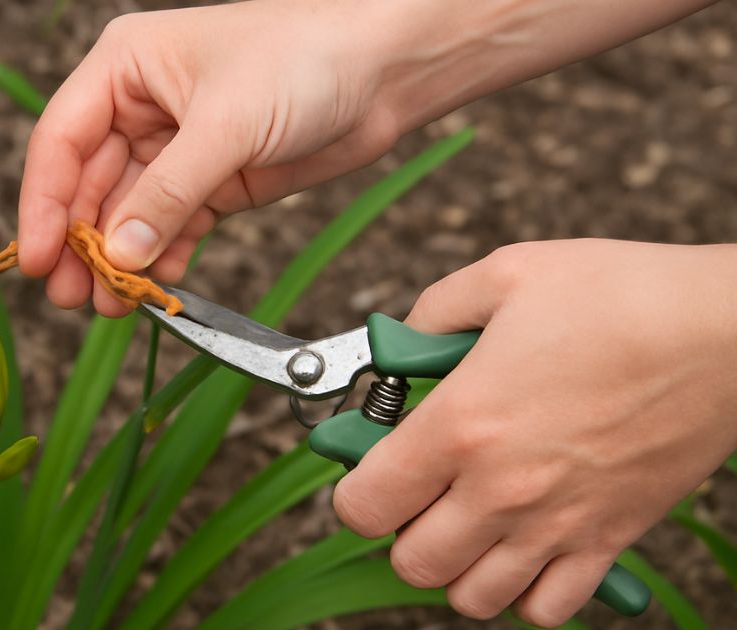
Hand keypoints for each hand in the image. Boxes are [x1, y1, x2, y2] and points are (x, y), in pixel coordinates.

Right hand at [17, 0, 399, 314]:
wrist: (386, 69)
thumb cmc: (305, 58)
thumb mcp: (225, 126)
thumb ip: (167, 195)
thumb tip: (118, 256)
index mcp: (124, 68)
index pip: (61, 141)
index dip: (44, 204)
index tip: (38, 260)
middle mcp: (140, 106)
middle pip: (89, 185)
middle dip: (83, 243)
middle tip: (72, 297)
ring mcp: (178, 148)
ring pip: (130, 214)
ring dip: (121, 260)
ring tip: (112, 304)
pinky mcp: (215, 181)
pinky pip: (174, 227)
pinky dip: (165, 258)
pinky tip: (158, 288)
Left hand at [332, 240, 736, 625]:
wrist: (728, 329)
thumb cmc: (622, 296)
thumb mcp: (506, 274)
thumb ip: (433, 310)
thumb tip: (403, 342)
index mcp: (462, 424)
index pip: (364, 505)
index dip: (354, 488)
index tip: (370, 463)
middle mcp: (502, 489)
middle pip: (410, 563)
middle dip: (401, 529)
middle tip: (421, 488)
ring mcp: (558, 523)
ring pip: (471, 596)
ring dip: (456, 565)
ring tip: (468, 519)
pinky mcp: (610, 538)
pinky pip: (548, 609)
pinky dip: (525, 592)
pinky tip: (524, 545)